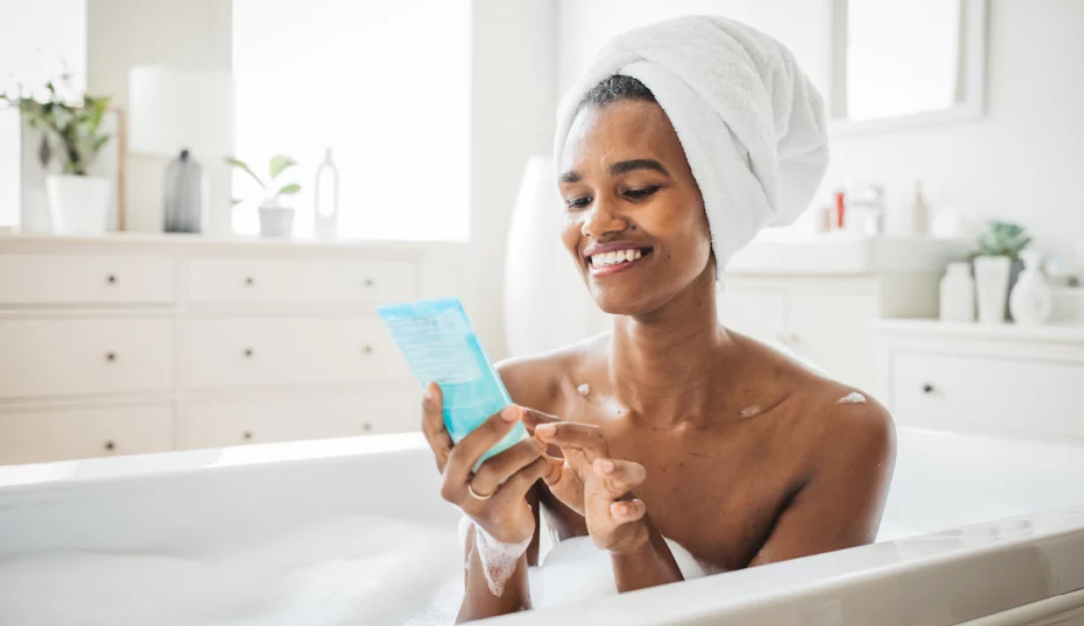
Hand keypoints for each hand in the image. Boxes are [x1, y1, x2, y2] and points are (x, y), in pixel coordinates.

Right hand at [421, 383, 548, 544]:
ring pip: (493, 469)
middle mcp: (451, 483)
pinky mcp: (495, 515)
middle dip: (489, 428)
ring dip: (520, 450)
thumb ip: (480, 434)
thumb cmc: (495, 482)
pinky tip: (545, 460)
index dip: (431, 410)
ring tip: (540, 439)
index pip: (432, 433)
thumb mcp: (481, 459)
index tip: (433, 384)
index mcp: (445, 463)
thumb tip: (492, 391)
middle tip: (514, 410)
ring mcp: (471, 502)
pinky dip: (533, 469)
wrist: (505, 531)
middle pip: (463, 452)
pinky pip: (516, 486)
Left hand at [527, 416, 649, 553]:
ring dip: (616, 468)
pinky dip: (628, 509)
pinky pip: (634, 508)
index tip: (517, 412)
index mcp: (584, 451)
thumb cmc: (583, 492)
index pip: (564, 429)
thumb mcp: (557, 475)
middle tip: (543, 430)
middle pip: (595, 438)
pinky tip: (616, 510)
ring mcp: (619, 487)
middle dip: (571, 432)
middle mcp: (604, 463)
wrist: (612, 526)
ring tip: (601, 467)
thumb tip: (514, 440)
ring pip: (629, 471)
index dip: (542, 420)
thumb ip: (540, 459)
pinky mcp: (627, 512)